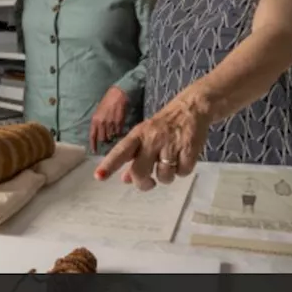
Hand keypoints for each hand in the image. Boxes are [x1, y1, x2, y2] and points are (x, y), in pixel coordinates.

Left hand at [89, 86, 127, 152]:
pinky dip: (118, 133)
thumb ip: (98, 122)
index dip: (93, 145)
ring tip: (114, 133)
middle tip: (108, 139)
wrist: (118, 94)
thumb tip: (99, 132)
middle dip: (104, 140)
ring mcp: (111, 123)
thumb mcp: (99, 111)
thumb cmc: (108, 101)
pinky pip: (118, 132)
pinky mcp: (119, 122)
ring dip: (112, 137)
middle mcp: (102, 123)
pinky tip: (119, 129)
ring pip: (111, 136)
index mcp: (95, 120)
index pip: (92, 136)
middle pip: (102, 139)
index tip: (94, 151)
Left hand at [93, 94, 210, 190]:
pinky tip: (183, 158)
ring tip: (170, 163)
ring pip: (164, 176)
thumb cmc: (163, 125)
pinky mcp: (189, 149)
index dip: (109, 165)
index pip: (121, 151)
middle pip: (140, 171)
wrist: (192, 107)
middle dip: (143, 183)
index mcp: (138, 135)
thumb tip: (125, 179)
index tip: (99, 176)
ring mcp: (171, 144)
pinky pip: (182, 172)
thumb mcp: (145, 136)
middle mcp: (152, 139)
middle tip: (148, 183)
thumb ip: (133, 157)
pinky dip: (183, 170)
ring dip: (166, 176)